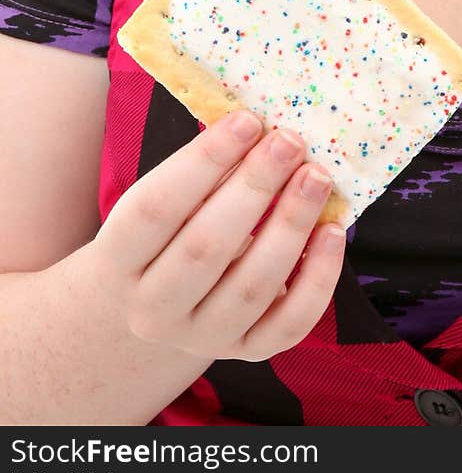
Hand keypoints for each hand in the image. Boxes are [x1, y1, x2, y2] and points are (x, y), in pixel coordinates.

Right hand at [85, 111, 346, 361]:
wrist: (157, 305)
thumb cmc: (167, 231)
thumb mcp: (164, 201)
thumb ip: (202, 171)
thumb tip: (260, 124)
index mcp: (119, 260)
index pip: (156, 209)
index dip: (203, 162)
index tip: (247, 120)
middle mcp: (152, 310)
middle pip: (205, 248)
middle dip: (254, 187)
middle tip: (290, 141)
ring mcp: (201, 338)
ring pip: (251, 286)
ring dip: (290, 224)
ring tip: (317, 176)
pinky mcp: (246, 352)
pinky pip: (290, 323)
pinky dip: (318, 277)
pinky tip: (333, 230)